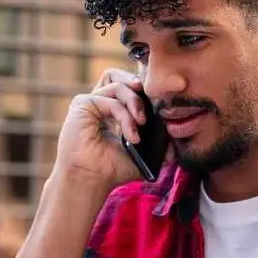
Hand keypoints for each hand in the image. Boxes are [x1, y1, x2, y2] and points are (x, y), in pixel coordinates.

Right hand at [53, 68, 147, 188]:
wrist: (91, 181)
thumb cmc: (110, 171)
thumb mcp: (141, 156)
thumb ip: (156, 147)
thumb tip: (175, 145)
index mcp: (107, 111)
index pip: (125, 86)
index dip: (141, 90)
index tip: (158, 104)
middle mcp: (97, 104)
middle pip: (118, 76)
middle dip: (139, 87)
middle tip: (152, 105)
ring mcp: (89, 103)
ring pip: (118, 86)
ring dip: (135, 103)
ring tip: (142, 123)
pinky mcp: (82, 105)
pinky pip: (111, 100)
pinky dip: (125, 117)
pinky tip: (132, 136)